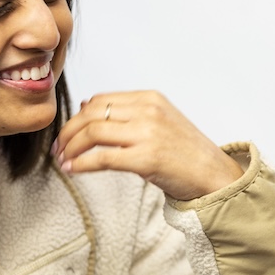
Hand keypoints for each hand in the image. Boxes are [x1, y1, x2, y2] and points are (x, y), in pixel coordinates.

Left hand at [53, 91, 243, 200]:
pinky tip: (73, 170)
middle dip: (68, 132)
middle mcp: (148, 111)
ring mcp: (147, 134)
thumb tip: (88, 107)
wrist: (215, 176)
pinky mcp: (146, 159)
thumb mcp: (162, 121)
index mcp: (151, 98)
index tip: (69, 133)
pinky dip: (81, 164)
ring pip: (92, 133)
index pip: (101, 100)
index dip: (78, 116)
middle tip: (59, 147)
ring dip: (70, 147)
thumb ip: (130, 113)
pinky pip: (101, 158)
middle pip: (91, 114)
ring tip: (63, 160)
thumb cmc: (188, 154)